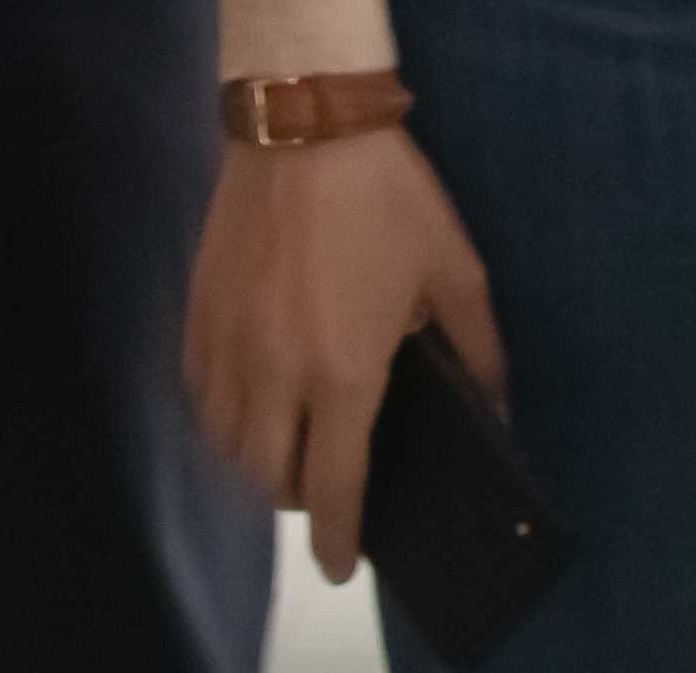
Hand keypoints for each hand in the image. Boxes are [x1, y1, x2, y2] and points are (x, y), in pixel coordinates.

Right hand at [186, 125, 503, 585]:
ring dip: (257, 465)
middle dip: (300, 496)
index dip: (338, 536)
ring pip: (227, 448)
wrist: (304, 127)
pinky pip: (198, 401)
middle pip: (269, 479)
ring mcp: (227, 348)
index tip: (342, 567)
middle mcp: (275, 373)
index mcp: (344, 370)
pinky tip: (250, 405)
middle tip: (328, 482)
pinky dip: (223, 423)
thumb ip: (479, 348)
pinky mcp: (196, 320)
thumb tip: (499, 406)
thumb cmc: (389, 195)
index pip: (333, 484)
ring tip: (290, 448)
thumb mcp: (454, 268)